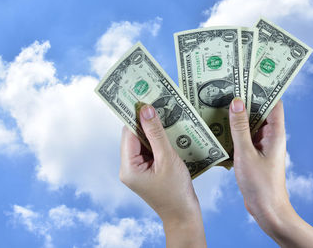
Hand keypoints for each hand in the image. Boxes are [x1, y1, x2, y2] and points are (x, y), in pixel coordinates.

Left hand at [120, 104, 205, 246]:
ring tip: (166, 115)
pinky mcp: (147, 170)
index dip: (136, 116)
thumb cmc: (176, 192)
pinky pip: (150, 149)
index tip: (145, 98)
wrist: (184, 215)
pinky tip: (169, 131)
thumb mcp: (167, 159)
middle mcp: (128, 167)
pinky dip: (158, 140)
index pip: (128, 134)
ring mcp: (137, 169)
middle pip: (134, 136)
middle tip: (158, 103)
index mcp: (128, 168)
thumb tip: (146, 110)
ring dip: (153, 130)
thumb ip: (156, 133)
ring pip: (143, 141)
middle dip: (146, 121)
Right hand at [229, 98, 287, 225]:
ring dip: (238, 116)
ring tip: (220, 104)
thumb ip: (240, 128)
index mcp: (275, 133)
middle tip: (228, 88)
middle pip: (260, 112)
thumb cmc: (260, 184)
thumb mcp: (246, 153)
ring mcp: (262, 145)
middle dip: (246, 100)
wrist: (266, 209)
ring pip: (250, 124)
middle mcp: (270, 136)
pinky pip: (244, 137)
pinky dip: (234, 131)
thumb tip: (236, 102)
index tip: (248, 78)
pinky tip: (219, 127)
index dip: (263, 89)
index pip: (274, 104)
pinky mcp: (254, 154)